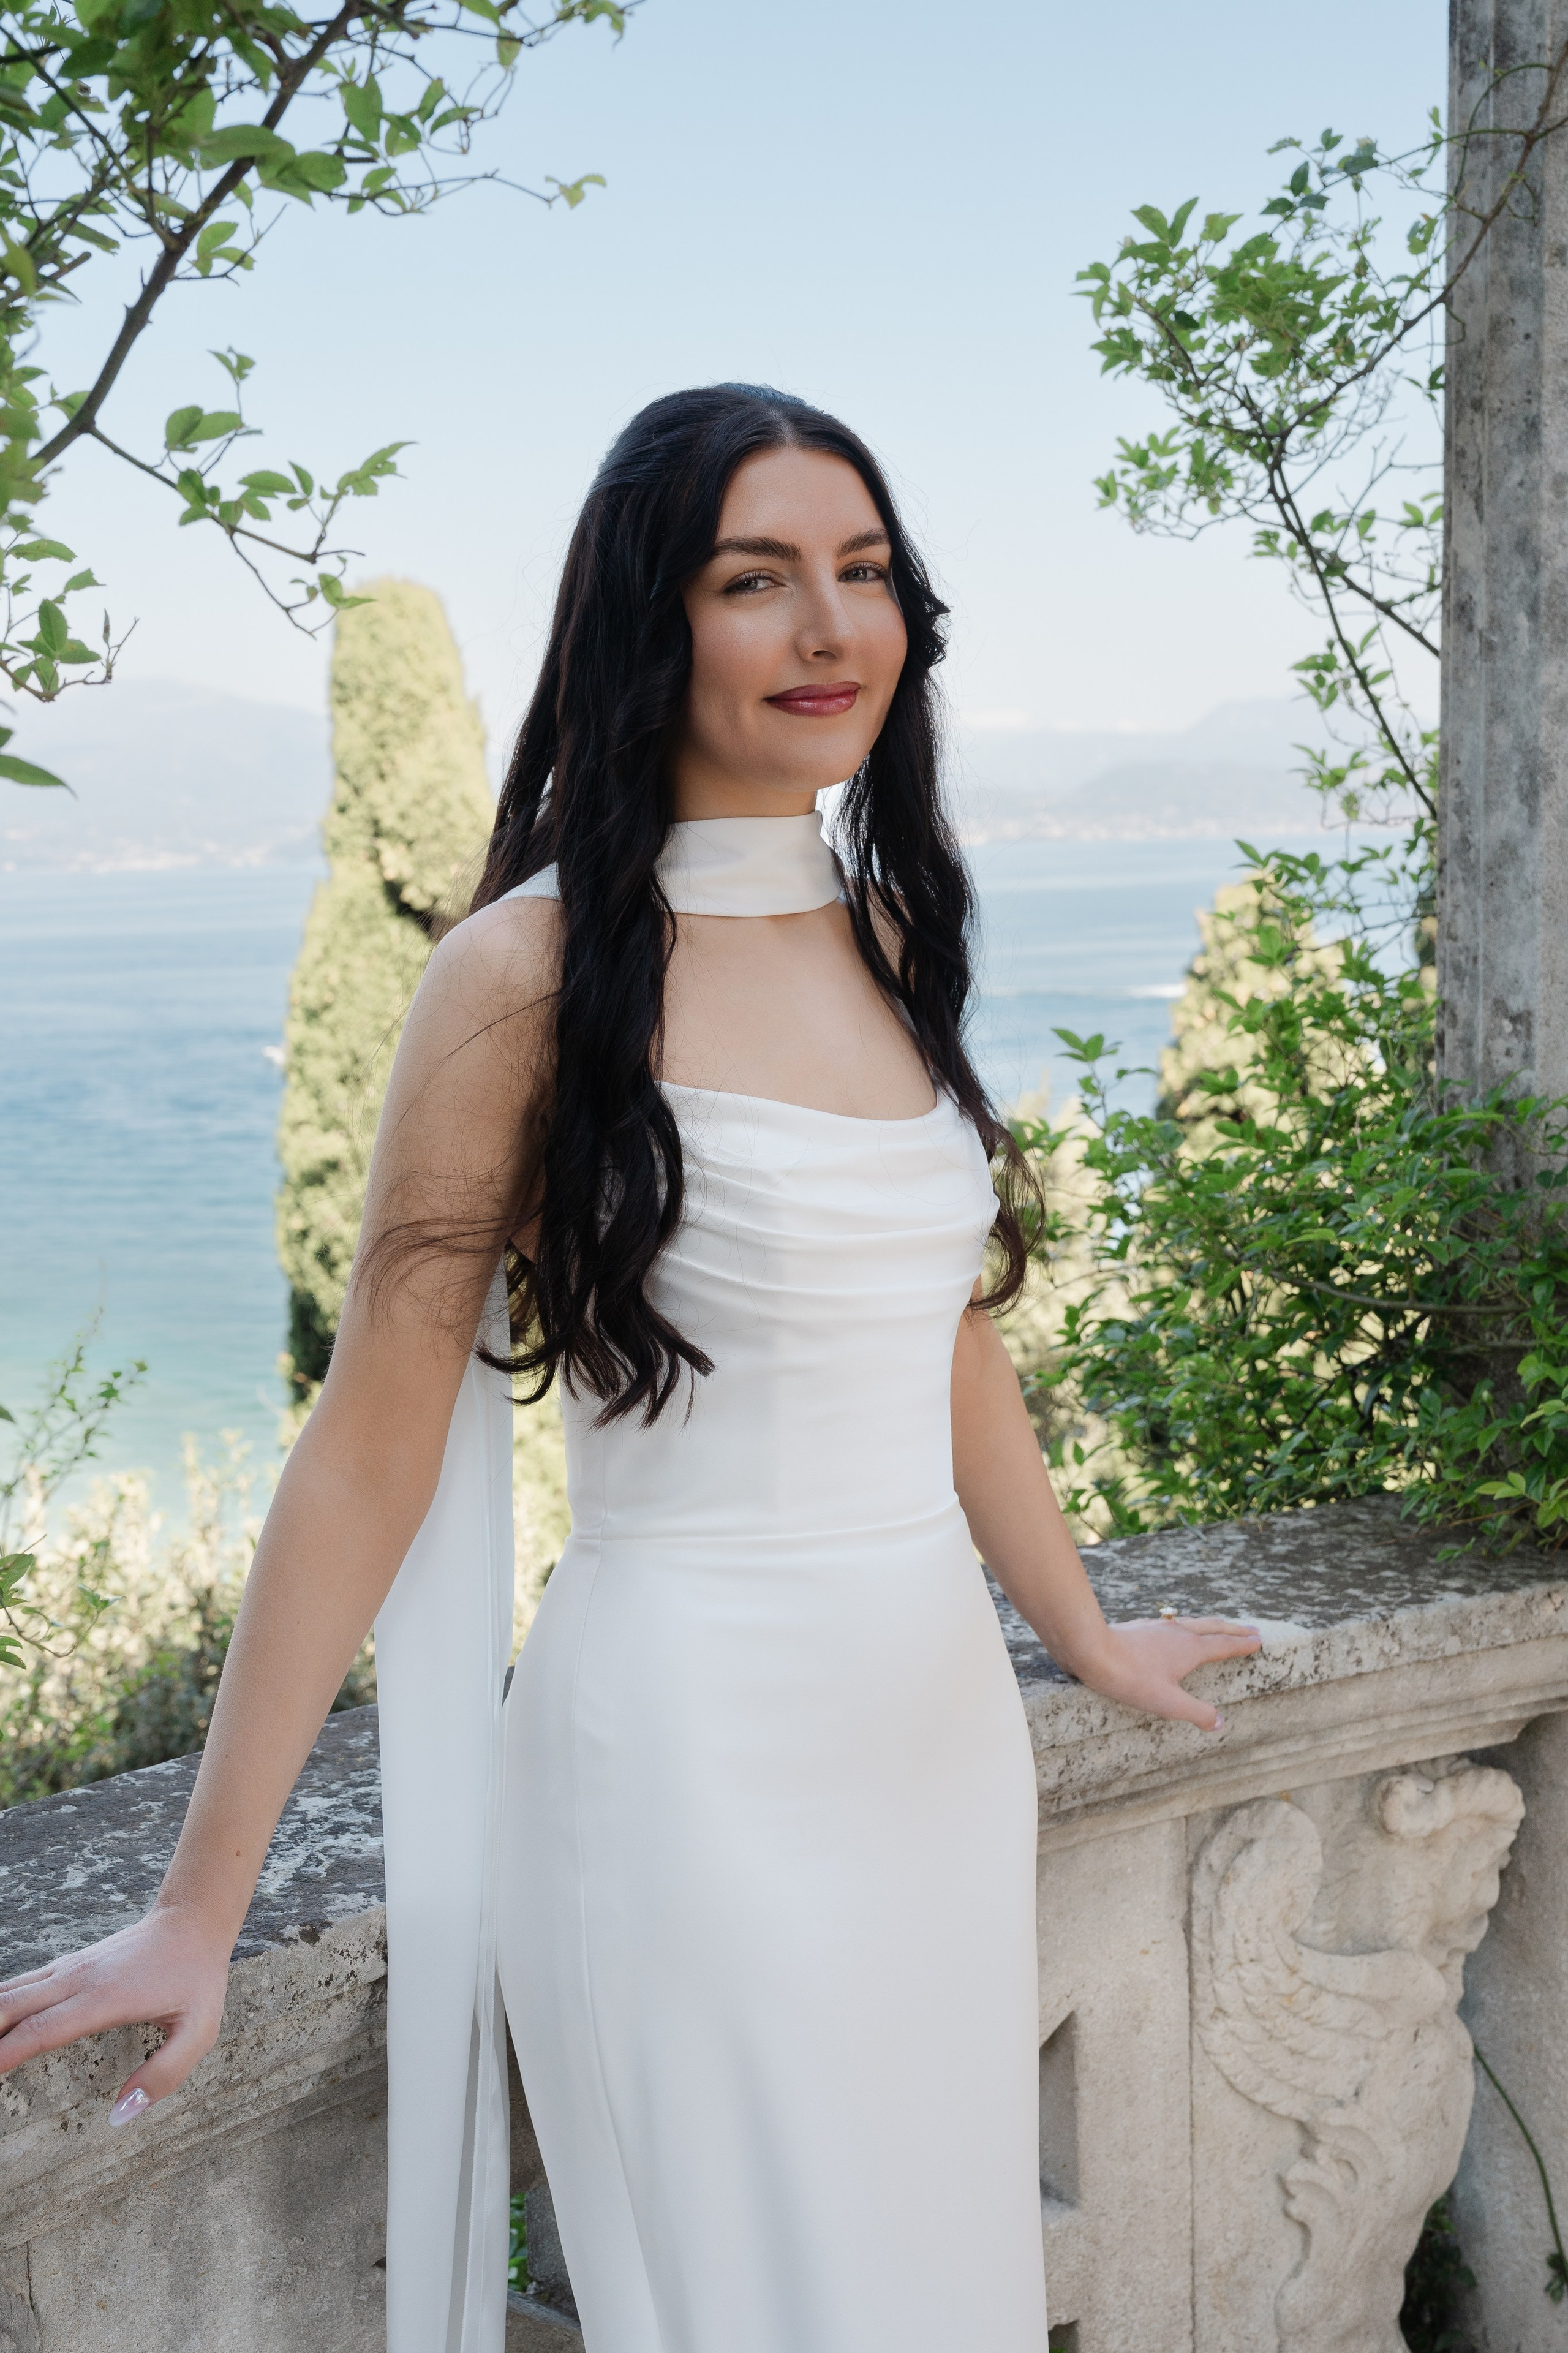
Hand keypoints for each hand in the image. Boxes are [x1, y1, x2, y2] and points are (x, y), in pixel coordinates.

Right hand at [0, 1902, 230, 2123]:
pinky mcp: (68, 1966)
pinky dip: (0, 2002)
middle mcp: (78, 1980)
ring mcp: (70, 1969)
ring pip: (11, 1991)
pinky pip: (22, 1983)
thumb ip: (164, 2074)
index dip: (5, 2053)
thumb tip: (120, 2114)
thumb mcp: (199, 2030)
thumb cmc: (197, 1978)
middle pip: (12, 2007)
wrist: (193, 1920)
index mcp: (105, 1999)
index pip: (42, 2029)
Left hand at [1076, 1615, 1260, 1730]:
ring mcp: (1159, 1627)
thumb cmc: (1130, 1677)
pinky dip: (1187, 1626)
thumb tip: (1220, 1722)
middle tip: (1251, 1629)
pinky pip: (1173, 1624)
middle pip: (1213, 1628)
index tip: (1258, 1641)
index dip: (1242, 1645)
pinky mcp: (1141, 1627)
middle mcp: (1178, 1632)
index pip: (1224, 1645)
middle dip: (1233, 1630)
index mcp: (1190, 1649)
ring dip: (1211, 1625)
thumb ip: (1197, 1713)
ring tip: (1218, 1627)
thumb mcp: (1168, 1702)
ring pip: (1193, 1622)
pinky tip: (1175, 1631)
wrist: (1092, 1649)